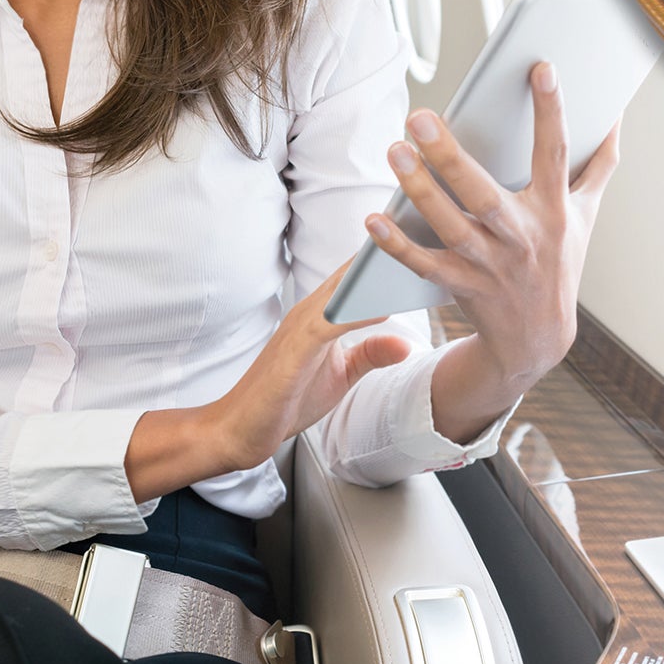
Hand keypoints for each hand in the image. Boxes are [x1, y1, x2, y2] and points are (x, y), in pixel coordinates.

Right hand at [205, 258, 416, 471]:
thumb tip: (405, 343)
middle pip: (350, 275)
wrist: (241, 428)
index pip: (355, 278)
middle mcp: (309, 312)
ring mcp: (299, 328)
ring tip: (410, 263)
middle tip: (422, 235)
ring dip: (374, 279)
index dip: (384, 260)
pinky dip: (355, 314)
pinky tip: (382, 310)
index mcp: (320, 313)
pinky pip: (328, 325)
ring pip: (341, 292)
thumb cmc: (288, 398)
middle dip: (384, 257)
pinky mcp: (294, 351)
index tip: (419, 241)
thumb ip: (370, 354)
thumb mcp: (341, 375)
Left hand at [366, 59, 623, 409]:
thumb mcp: (585, 215)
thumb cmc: (560, 261)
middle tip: (420, 118)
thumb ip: (601, 165)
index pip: (555, 154)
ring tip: (395, 151)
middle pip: (485, 195)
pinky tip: (373, 220)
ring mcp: (490, 265)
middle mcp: (523, 237)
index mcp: (554, 210)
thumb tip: (617, 118)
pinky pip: (425, 266)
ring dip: (419, 190)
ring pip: (450, 227)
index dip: (551, 112)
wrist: (539, 339)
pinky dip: (397, 246)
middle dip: (451, 157)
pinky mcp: (462, 287)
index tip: (540, 68)